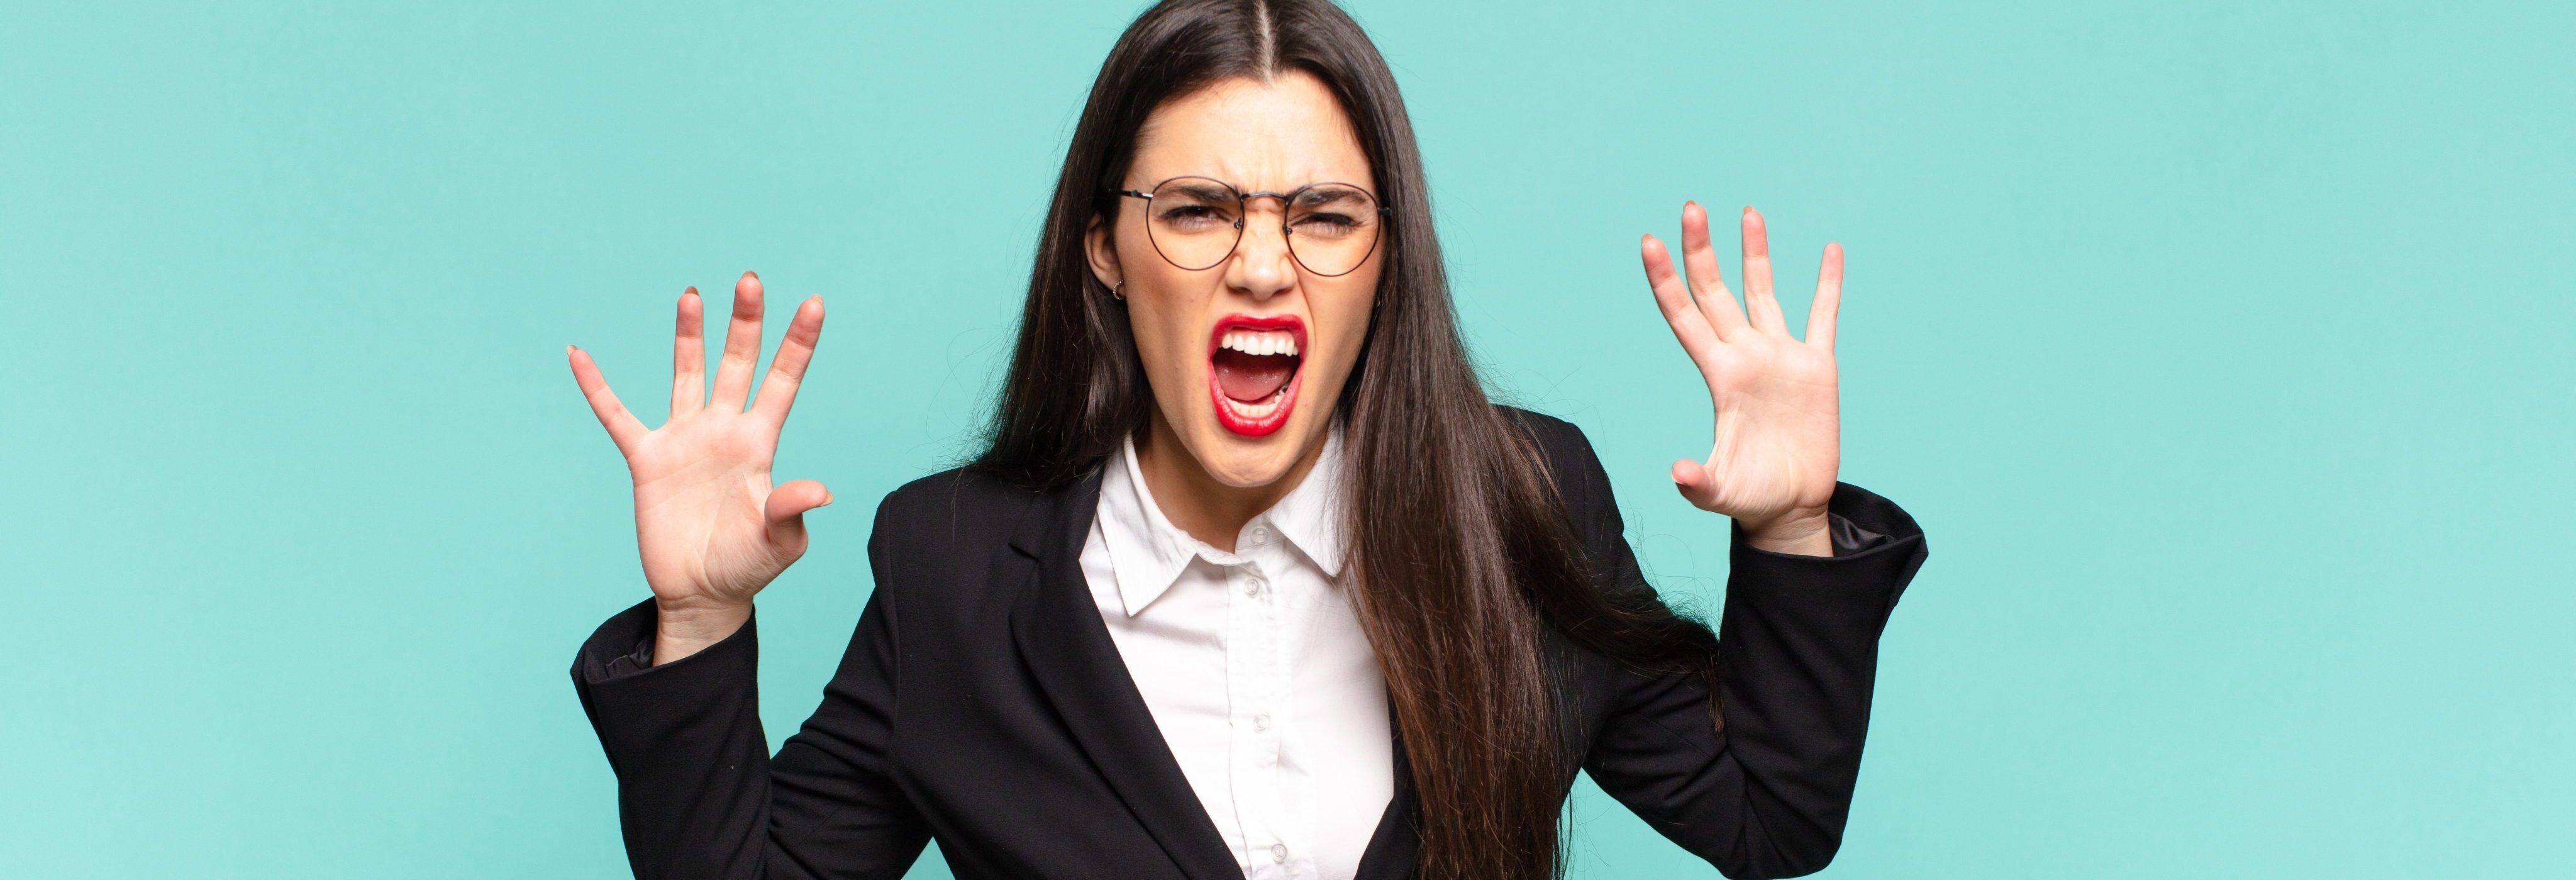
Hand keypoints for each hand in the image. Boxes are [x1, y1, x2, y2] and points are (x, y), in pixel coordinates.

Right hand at [568, 272, 830, 661]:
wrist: (703, 594)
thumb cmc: (748, 566)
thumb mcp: (779, 543)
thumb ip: (792, 511)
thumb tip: (820, 491)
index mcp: (760, 444)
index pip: (782, 382)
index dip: (798, 344)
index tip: (814, 302)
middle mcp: (723, 431)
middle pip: (737, 364)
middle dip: (745, 323)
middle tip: (749, 279)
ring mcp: (684, 440)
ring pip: (686, 375)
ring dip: (689, 336)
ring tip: (693, 294)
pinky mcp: (647, 460)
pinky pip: (617, 416)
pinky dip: (597, 387)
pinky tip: (579, 354)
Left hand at [1641, 203, 1841, 555]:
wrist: (1791, 507)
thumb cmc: (1751, 498)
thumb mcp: (1721, 492)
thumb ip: (1699, 483)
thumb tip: (1679, 475)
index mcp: (1720, 375)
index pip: (1685, 315)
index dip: (1666, 279)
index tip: (1649, 242)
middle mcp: (1745, 355)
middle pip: (1717, 290)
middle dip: (1702, 249)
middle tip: (1690, 207)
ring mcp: (1781, 356)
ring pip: (1764, 291)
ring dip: (1756, 252)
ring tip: (1747, 211)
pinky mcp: (1818, 366)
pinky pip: (1823, 316)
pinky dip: (1828, 283)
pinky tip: (1830, 249)